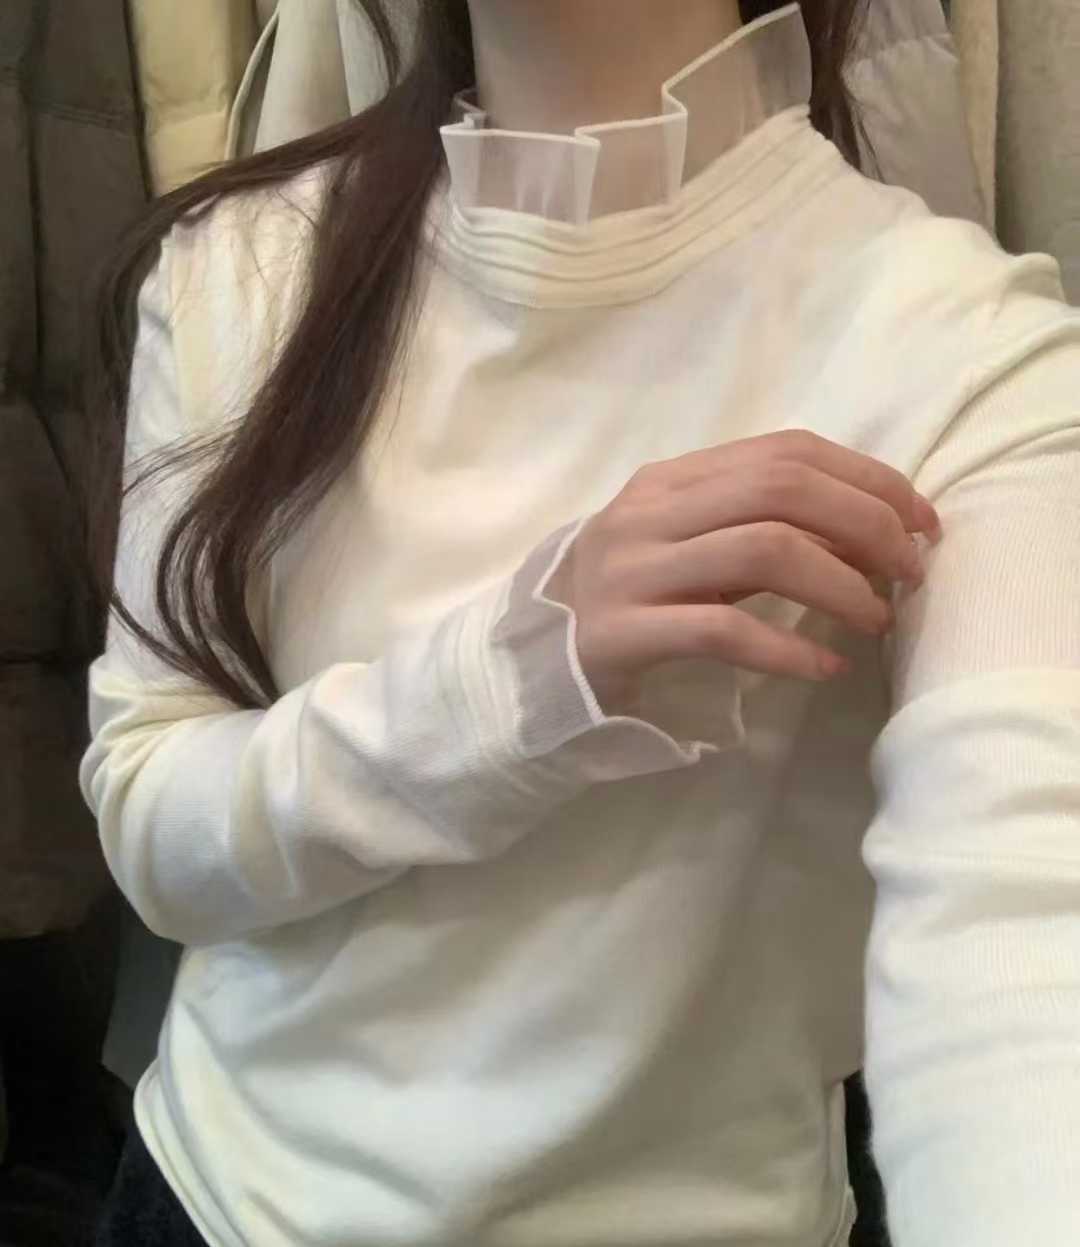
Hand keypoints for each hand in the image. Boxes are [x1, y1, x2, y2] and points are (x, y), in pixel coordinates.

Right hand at [549, 431, 940, 710]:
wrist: (531, 660)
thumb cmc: (627, 600)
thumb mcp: (686, 546)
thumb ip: (753, 525)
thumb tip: (865, 530)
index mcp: (671, 479)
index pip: (785, 451)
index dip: (868, 478)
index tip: (920, 521)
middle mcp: (650, 512)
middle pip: (782, 489)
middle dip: (866, 523)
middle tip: (909, 572)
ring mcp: (632, 570)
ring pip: (762, 550)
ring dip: (840, 584)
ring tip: (876, 618)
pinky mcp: (622, 633)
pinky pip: (723, 631)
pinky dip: (788, 650)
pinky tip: (825, 667)